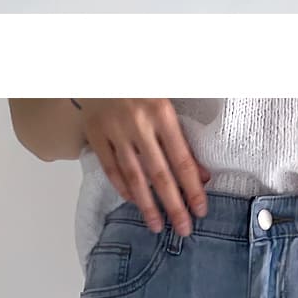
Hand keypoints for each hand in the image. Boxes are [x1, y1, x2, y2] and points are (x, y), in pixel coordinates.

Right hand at [75, 99, 208, 237]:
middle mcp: (138, 123)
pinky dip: (123, 188)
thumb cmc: (141, 87)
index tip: (201, 210)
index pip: (182, 160)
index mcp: (162, 112)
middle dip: (173, 205)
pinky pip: (111, 169)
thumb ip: (184, 139)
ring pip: (134, 177)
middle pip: (159, 174)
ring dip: (147, 205)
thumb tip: (202, 175)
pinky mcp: (96, 134)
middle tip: (183, 229)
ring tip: (157, 225)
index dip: (192, 188)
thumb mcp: (167, 105)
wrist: (101, 69)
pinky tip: (135, 201)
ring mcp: (114, 130)